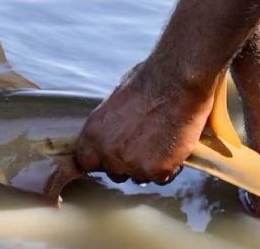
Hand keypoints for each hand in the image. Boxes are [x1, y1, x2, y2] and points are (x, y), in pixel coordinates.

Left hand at [75, 61, 215, 184]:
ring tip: (162, 141)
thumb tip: (112, 132)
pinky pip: (161, 177)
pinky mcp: (155, 170)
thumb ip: (109, 125)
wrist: (175, 82)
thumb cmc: (149, 83)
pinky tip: (174, 145)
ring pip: (139, 177)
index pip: (84, 162)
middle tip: (144, 146)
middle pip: (113, 173)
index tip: (110, 159)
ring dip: (149, 166)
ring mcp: (130, 164)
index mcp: (92, 133)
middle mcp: (106, 152)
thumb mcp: (115, 101)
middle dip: (127, 164)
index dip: (99, 161)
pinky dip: (169, 166)